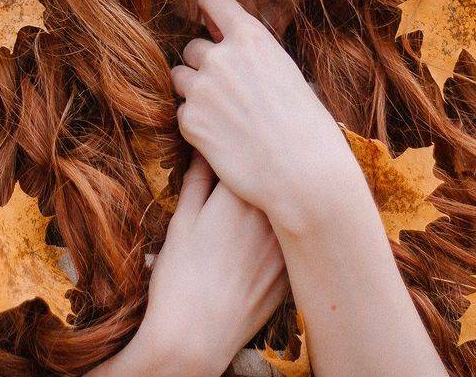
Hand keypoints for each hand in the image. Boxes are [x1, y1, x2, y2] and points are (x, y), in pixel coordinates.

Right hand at [139, 151, 289, 372]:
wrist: (195, 338)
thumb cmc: (180, 278)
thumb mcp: (182, 222)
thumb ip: (197, 181)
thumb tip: (204, 149)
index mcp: (239, 198)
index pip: (251, 154)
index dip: (241, 145)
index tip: (235, 138)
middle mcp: (270, 218)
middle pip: (277, 178)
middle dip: (265, 167)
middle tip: (251, 160)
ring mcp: (286, 246)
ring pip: (291, 207)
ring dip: (280, 196)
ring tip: (259, 197)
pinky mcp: (291, 271)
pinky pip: (295, 239)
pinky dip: (287, 230)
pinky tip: (273, 232)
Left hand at [169, 0, 353, 215]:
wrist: (304, 173)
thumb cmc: (308, 126)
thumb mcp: (287, 73)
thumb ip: (255, 55)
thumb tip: (234, 42)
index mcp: (251, 37)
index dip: (208, 10)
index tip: (210, 22)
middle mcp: (221, 56)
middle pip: (193, 47)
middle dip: (205, 65)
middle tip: (228, 91)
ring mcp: (201, 88)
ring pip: (180, 77)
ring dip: (195, 91)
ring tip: (224, 114)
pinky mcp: (189, 121)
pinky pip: (182, 113)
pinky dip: (196, 123)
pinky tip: (222, 138)